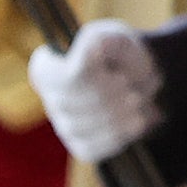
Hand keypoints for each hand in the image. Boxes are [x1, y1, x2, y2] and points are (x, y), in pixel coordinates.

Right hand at [28, 18, 164, 165]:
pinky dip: (120, 134)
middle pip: (76, 103)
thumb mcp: (118, 38)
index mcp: (47, 67)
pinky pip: (94, 148)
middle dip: (111, 95)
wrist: (140, 80)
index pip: (64, 78)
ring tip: (137, 101)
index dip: (94, 78)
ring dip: (119, 114)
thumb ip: (104, 41)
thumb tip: (91, 50)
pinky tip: (134, 121)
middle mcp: (50, 98)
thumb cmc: (122, 55)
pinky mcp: (80, 146)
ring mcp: (63, 125)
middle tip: (132, 86)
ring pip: (84, 127)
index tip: (116, 73)